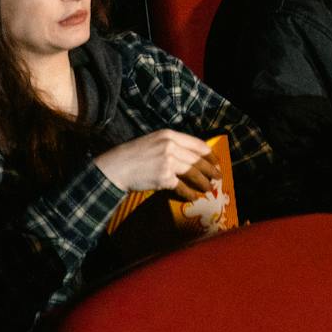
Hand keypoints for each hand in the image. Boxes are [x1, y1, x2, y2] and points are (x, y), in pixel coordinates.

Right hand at [94, 129, 216, 196]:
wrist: (114, 168)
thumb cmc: (132, 156)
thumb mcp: (153, 142)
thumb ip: (171, 145)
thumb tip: (191, 157)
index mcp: (168, 135)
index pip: (197, 143)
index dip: (209, 154)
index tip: (215, 161)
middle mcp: (170, 146)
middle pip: (197, 159)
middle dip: (210, 169)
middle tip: (217, 176)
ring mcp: (167, 161)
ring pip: (193, 172)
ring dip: (203, 182)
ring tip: (209, 188)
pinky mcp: (163, 177)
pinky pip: (182, 187)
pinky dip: (189, 193)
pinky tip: (193, 197)